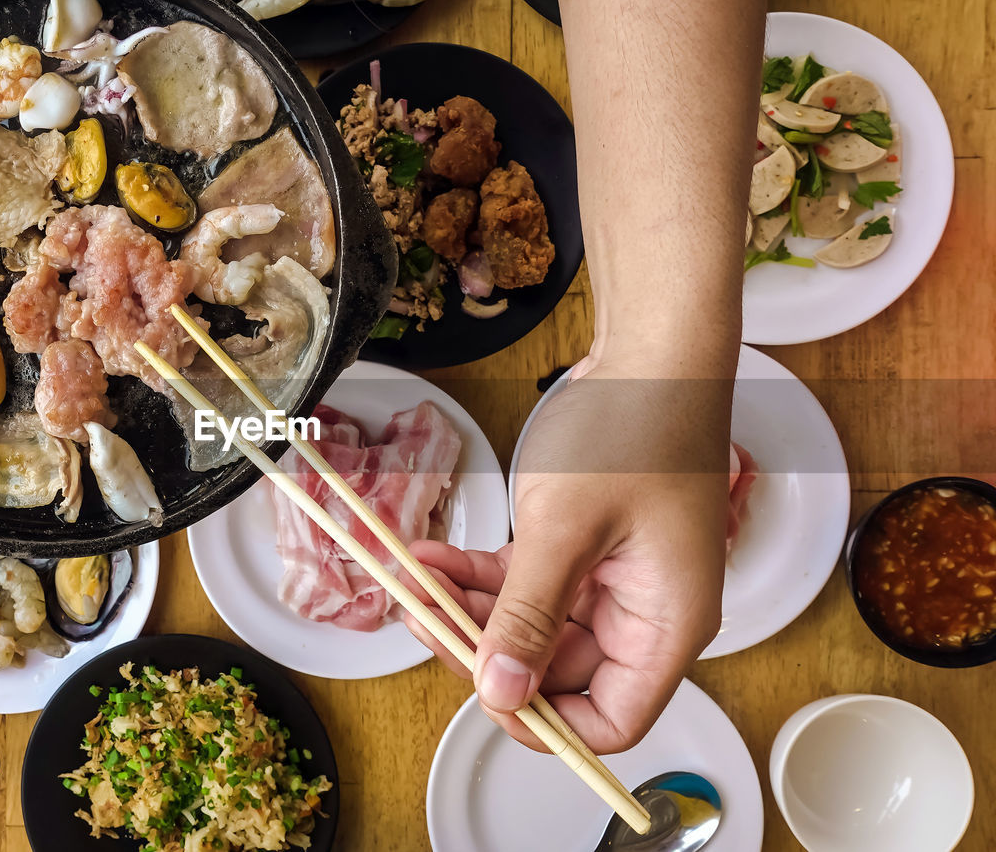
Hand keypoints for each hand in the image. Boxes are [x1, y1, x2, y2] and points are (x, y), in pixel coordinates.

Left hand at [404, 356, 732, 752]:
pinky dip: (477, 573)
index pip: (613, 721)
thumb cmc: (635, 428)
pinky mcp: (580, 551)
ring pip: (528, 627)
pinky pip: (522, 584)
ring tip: (414, 579)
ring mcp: (609, 583)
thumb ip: (530, 615)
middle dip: (485, 651)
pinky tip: (431, 555)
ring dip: (468, 608)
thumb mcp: (569, 527)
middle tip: (424, 619)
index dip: (548, 725)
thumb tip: (501, 694)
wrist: (651, 352)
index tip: (484, 693)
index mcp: (664, 626)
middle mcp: (640, 615)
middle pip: (557, 675)